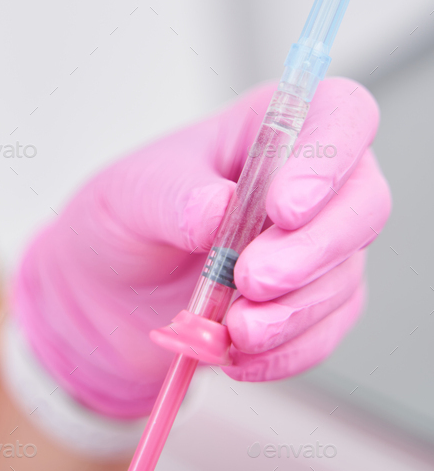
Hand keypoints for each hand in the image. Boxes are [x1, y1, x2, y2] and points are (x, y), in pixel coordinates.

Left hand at [12, 78, 390, 417]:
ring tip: (234, 329)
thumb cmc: (125, 222)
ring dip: (294, 310)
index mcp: (270, 128)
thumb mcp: (131, 195)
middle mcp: (309, 181)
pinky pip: (326, 330)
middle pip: (364, 202)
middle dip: (313, 250)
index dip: (330, 156)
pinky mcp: (311, 303)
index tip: (283, 208)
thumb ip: (175, 197)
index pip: (341, 114)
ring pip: (346, 274)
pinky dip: (287, 350)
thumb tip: (221, 209)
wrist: (107, 296)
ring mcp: (318, 245)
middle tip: (251, 279)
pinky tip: (240, 356)